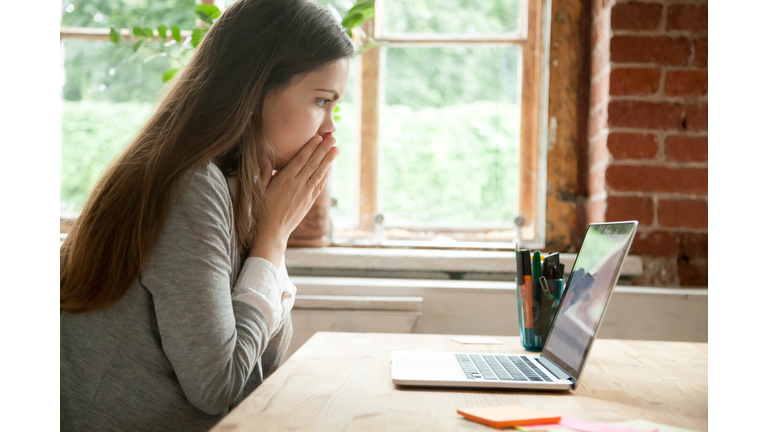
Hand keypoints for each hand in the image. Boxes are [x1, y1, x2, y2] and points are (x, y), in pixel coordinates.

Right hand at [249, 133, 337, 266]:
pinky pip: (319, 186)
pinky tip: (330, 168)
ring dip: (329, 160)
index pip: (301, 159)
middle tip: (333, 138)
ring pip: (319, 173)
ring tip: (336, 149)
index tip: (318, 137)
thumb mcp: (259, 189)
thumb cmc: (263, 209)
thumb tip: (266, 156)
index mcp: (284, 180)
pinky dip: (325, 176)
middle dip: (324, 149)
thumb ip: (264, 172)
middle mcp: (297, 185)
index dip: (311, 147)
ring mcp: (305, 194)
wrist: (272, 231)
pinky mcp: (309, 202)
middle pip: (313, 163)